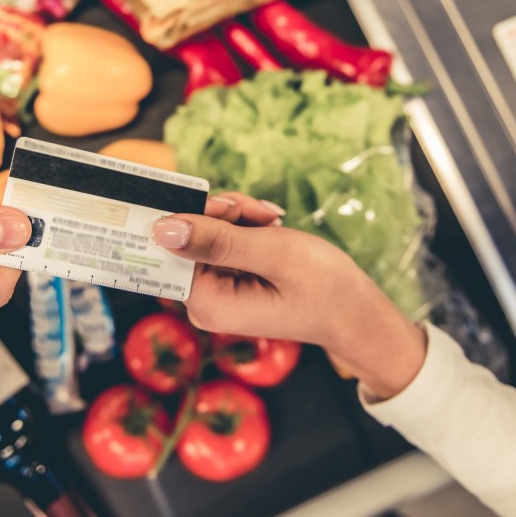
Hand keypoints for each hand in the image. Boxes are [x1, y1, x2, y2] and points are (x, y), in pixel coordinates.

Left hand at [151, 199, 426, 398]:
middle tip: (263, 214)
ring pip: (206, 232)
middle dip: (223, 215)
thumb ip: (216, 240)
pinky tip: (270, 227)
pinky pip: (221, 241)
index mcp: (207, 304)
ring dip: (238, 216)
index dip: (196, 217)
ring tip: (273, 220)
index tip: (231, 207)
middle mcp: (203, 303)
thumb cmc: (323, 285)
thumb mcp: (271, 253)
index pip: (172, 246)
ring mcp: (215, 292)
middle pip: (188, 237)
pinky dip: (244, 226)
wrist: (354, 309)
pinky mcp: (227, 281)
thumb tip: (160, 229)